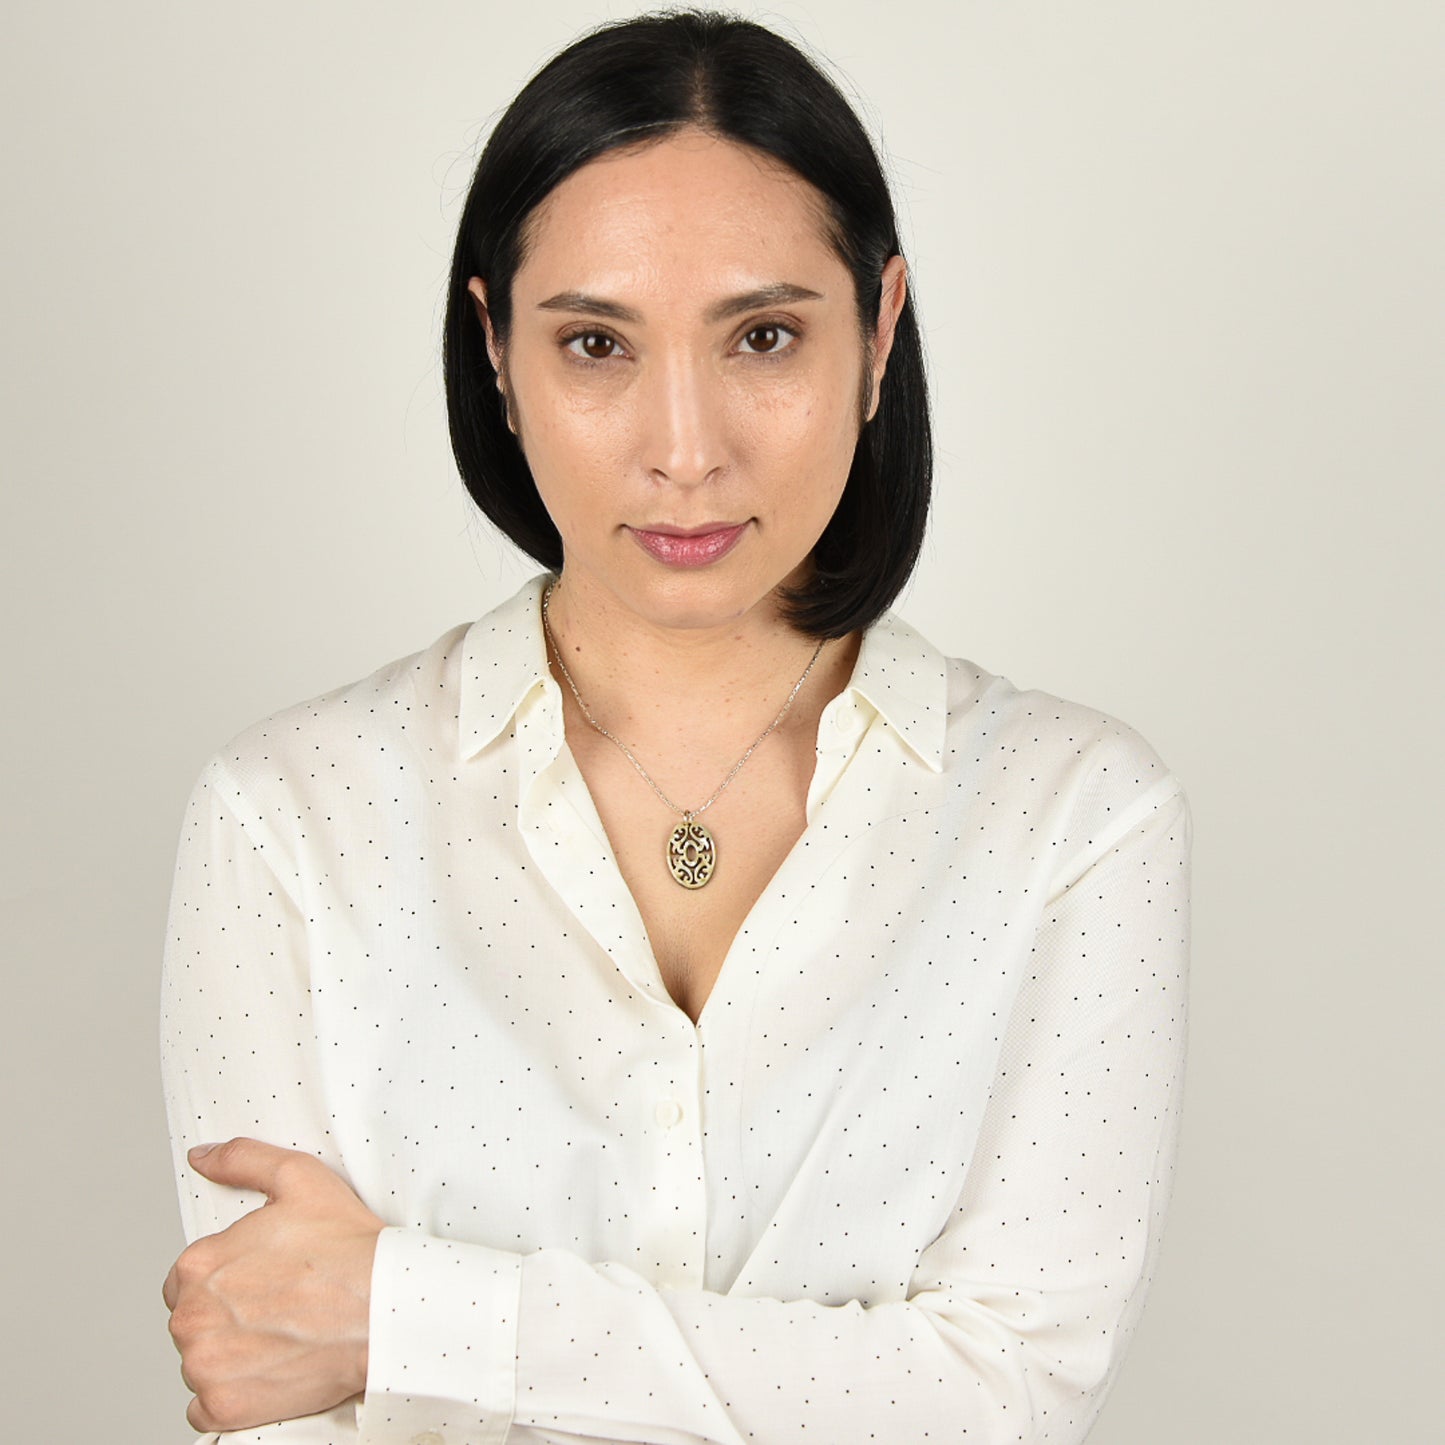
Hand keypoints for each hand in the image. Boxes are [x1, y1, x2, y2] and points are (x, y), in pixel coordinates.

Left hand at [162, 1138, 385, 1433]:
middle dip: (226, 1314)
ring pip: (200, 1361)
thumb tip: (202, 1156)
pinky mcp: (224, 1407)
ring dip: (229, 1353)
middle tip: (277, 1305)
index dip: (228, 1274)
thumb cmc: (346, 1247)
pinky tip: (268, 1370)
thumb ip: (241, 1160)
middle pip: (192, 1319)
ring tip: (280, 1336)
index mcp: (199, 1265)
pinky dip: (230, 1394)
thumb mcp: (299, 1177)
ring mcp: (205, 1367)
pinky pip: (205, 1407)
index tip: (263, 1276)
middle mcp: (191, 1318)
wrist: (384, 1308)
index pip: (187, 1277)